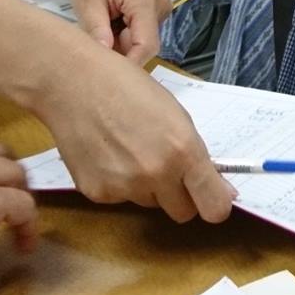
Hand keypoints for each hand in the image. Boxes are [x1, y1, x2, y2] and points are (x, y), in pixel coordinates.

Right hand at [33, 51, 234, 222]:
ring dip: (148, 186)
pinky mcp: (97, 193)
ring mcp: (125, 187)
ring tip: (129, 149)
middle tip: (167, 169)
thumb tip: (221, 192)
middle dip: (180, 196)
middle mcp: (156, 175)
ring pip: (150, 203)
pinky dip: (119, 183)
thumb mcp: (176, 114)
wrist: (73, 82)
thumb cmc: (128, 87)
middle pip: (182, 212)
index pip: (214, 208)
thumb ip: (196, 155)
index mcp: (183, 151)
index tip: (212, 198)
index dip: (215, 204)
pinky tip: (107, 154)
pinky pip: (120, 199)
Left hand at [66, 0, 171, 61]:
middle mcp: (161, 2)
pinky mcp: (157, 2)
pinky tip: (111, 22)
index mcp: (145, 0)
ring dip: (123, 41)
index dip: (129, 64)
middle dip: (122, 51)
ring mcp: (162, 2)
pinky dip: (127, 31)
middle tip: (96, 49)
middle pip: (146, 42)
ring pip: (144, 36)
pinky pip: (145, 26)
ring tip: (101, 30)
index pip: (146, 46)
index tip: (108, 75)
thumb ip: (98, 32)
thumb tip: (104, 62)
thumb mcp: (87, 0)